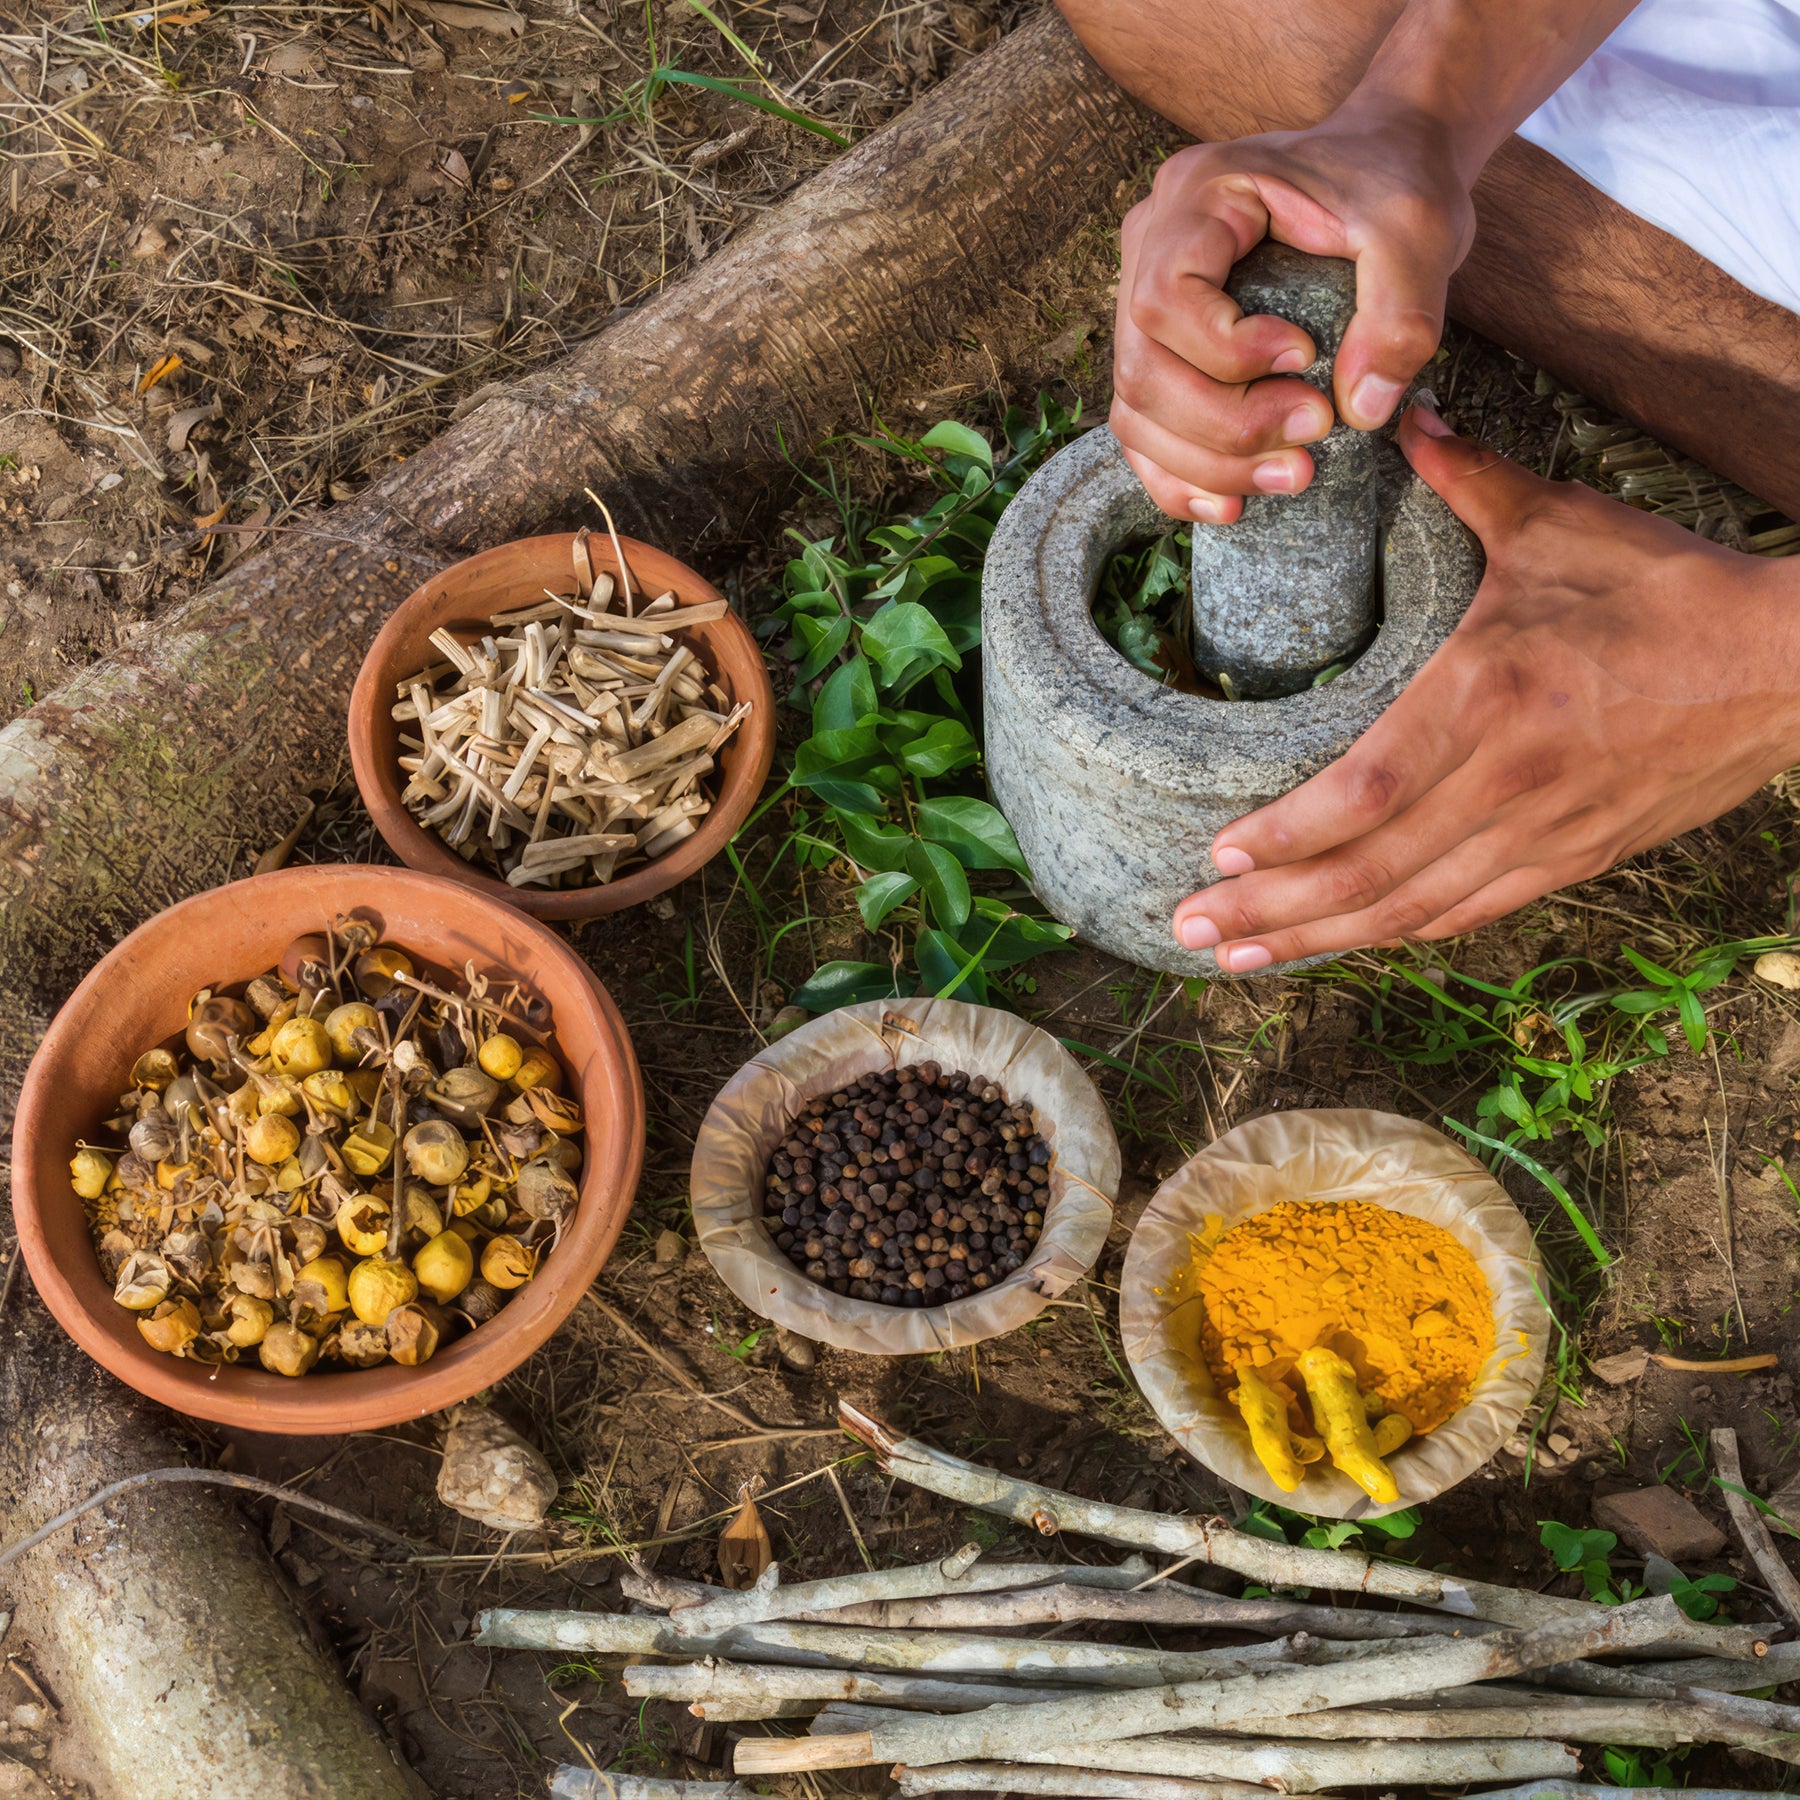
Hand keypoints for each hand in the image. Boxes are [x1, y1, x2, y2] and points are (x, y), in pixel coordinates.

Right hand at [1113, 110, 1475, 522]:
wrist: (1383, 164)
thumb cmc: (1393, 182)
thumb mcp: (1420, 230)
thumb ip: (1402, 313)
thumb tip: (1361, 411)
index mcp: (1197, 193)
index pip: (1164, 299)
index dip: (1225, 354)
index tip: (1307, 358)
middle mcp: (1150, 242)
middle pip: (1141, 370)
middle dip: (1224, 427)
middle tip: (1313, 437)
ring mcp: (1142, 300)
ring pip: (1135, 412)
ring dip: (1207, 465)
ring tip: (1293, 475)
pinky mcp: (1162, 350)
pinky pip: (1143, 430)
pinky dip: (1181, 477)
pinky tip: (1233, 504)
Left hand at [1173, 407, 1799, 968]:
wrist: (1796, 665)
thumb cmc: (1672, 589)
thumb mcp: (1561, 526)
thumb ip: (1466, 480)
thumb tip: (1398, 416)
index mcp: (1492, 694)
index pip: (1367, 790)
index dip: (1288, 836)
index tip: (1218, 853)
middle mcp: (1511, 781)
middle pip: (1371, 870)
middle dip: (1270, 908)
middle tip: (1188, 927)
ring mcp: (1546, 833)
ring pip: (1410, 910)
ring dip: (1316, 939)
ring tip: (1237, 954)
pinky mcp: (1576, 861)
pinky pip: (1468, 914)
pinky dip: (1396, 934)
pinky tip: (1340, 945)